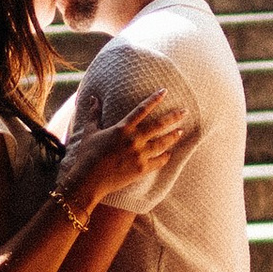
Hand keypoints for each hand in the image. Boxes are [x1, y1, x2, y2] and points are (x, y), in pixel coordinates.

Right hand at [62, 88, 193, 212]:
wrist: (88, 180)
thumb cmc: (87, 155)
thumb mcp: (89, 132)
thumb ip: (94, 114)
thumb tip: (93, 98)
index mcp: (122, 128)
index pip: (142, 109)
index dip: (154, 99)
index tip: (164, 91)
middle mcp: (134, 140)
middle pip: (159, 125)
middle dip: (174, 117)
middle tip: (185, 111)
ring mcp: (139, 155)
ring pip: (162, 143)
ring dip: (172, 136)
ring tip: (180, 132)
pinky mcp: (141, 169)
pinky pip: (158, 161)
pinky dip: (165, 157)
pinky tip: (169, 154)